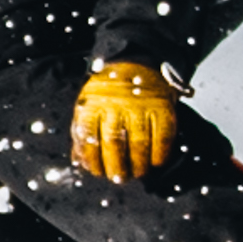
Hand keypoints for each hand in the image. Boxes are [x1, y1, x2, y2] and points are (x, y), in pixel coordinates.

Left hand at [70, 59, 181, 182]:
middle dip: (116, 167)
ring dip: (138, 165)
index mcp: (93, 102)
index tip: (97, 172)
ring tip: (137, 173)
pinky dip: (160, 154)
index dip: (92, 159)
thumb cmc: (111, 91)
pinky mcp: (163, 106)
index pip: (88, 136)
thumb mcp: (91, 104)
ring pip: (138, 143)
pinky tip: (156, 162)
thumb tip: (80, 162)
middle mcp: (116, 102)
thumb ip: (84, 131)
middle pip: (113, 142)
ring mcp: (141, 104)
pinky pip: (163, 136)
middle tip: (119, 178)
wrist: (139, 63)